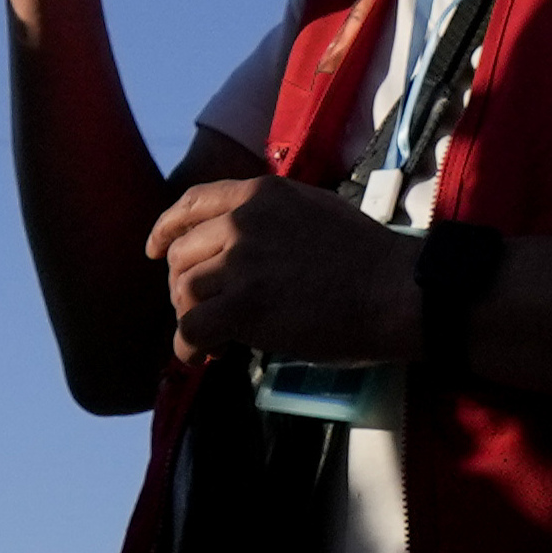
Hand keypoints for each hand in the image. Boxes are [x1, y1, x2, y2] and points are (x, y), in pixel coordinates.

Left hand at [146, 174, 414, 364]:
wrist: (396, 290)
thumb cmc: (367, 257)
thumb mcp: (312, 209)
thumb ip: (270, 216)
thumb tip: (238, 237)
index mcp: (259, 194)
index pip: (192, 203)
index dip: (166, 228)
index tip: (155, 249)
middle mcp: (242, 222)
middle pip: (182, 252)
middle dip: (183, 283)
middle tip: (203, 308)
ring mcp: (242, 264)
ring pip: (184, 290)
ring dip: (190, 315)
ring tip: (209, 334)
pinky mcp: (246, 308)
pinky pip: (192, 328)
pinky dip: (188, 347)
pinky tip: (200, 357)